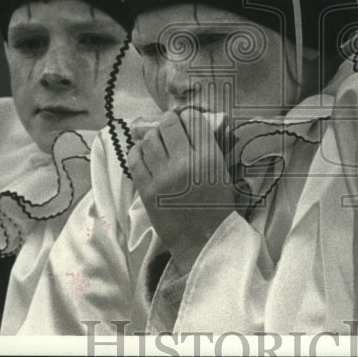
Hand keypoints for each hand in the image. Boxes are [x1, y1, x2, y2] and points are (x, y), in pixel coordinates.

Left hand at [129, 109, 238, 272]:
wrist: (202, 241)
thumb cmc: (217, 207)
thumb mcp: (222, 172)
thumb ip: (208, 147)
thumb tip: (193, 123)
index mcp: (209, 158)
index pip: (194, 120)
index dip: (189, 116)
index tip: (187, 119)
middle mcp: (185, 164)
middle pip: (168, 125)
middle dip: (168, 121)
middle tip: (169, 125)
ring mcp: (163, 177)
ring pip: (149, 139)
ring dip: (153, 136)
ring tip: (157, 142)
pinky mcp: (146, 190)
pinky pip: (135, 159)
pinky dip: (138, 151)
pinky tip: (144, 153)